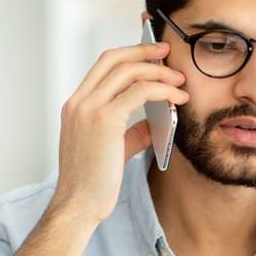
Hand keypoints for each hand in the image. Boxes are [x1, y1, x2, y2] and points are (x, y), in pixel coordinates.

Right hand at [50, 41, 188, 224]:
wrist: (78, 205)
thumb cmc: (92, 183)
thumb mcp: (112, 149)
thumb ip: (132, 131)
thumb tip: (155, 122)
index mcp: (76, 106)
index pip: (102, 66)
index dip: (129, 54)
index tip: (151, 53)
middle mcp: (79, 102)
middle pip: (114, 58)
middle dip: (144, 51)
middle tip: (166, 53)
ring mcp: (89, 108)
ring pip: (128, 71)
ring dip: (158, 72)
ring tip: (179, 81)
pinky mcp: (105, 120)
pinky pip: (140, 92)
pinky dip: (162, 90)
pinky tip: (176, 98)